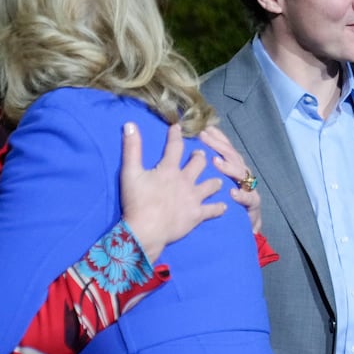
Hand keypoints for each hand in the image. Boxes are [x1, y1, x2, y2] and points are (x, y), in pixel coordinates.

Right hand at [121, 121, 226, 260]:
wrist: (146, 229)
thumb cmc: (137, 201)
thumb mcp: (130, 172)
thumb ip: (131, 148)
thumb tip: (130, 124)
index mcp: (169, 169)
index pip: (175, 147)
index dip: (176, 135)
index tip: (178, 128)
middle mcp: (186, 180)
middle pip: (199, 164)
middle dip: (200, 157)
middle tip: (200, 156)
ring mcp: (194, 198)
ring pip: (211, 185)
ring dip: (214, 181)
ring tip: (217, 181)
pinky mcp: (197, 215)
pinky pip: (213, 210)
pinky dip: (219, 208)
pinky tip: (224, 206)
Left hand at [199, 125, 261, 233]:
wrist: (245, 227)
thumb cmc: (227, 203)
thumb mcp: (218, 183)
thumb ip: (209, 168)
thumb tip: (192, 153)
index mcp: (232, 167)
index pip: (225, 148)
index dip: (217, 137)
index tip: (205, 128)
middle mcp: (242, 174)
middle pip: (231, 156)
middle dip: (218, 146)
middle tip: (204, 137)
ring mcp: (248, 187)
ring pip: (241, 173)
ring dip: (229, 167)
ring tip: (216, 163)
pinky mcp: (252, 204)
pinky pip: (249, 198)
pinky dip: (242, 195)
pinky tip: (233, 193)